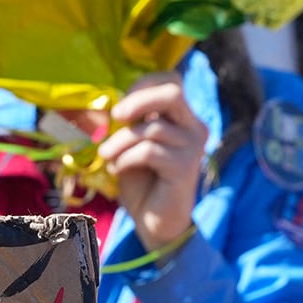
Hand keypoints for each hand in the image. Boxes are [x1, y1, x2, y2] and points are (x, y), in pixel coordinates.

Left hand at [100, 71, 207, 253]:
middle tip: (115, 117)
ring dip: (121, 142)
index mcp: (183, 117)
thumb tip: (112, 103)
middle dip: (138, 100)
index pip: (172, 81)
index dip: (144, 86)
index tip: (120, 107)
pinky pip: (149, 152)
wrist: (154, 221)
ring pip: (153, 128)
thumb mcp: (132, 144)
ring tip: (108, 156)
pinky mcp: (185, 168)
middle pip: (173, 93)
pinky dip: (126, 159)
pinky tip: (118, 169)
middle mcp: (194, 127)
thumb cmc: (142, 181)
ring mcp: (193, 147)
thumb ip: (131, 122)